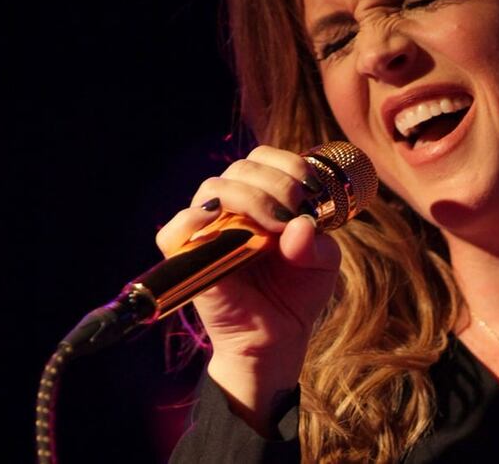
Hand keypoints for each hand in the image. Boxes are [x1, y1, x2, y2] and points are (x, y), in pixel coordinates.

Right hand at [156, 145, 340, 431]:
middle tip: (295, 211)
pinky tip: (224, 224)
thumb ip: (319, 242)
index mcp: (263, 198)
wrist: (277, 338)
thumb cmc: (298, 293)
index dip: (289, 165)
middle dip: (276, 183)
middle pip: (241, 168)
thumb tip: (299, 226)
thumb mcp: (324, 263)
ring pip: (213, 189)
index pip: (264, 159)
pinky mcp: (187, 259)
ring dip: (250, 198)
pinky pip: (174, 230)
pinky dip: (193, 220)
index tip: (311, 191)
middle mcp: (232, 208)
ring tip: (275, 226)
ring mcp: (207, 231)